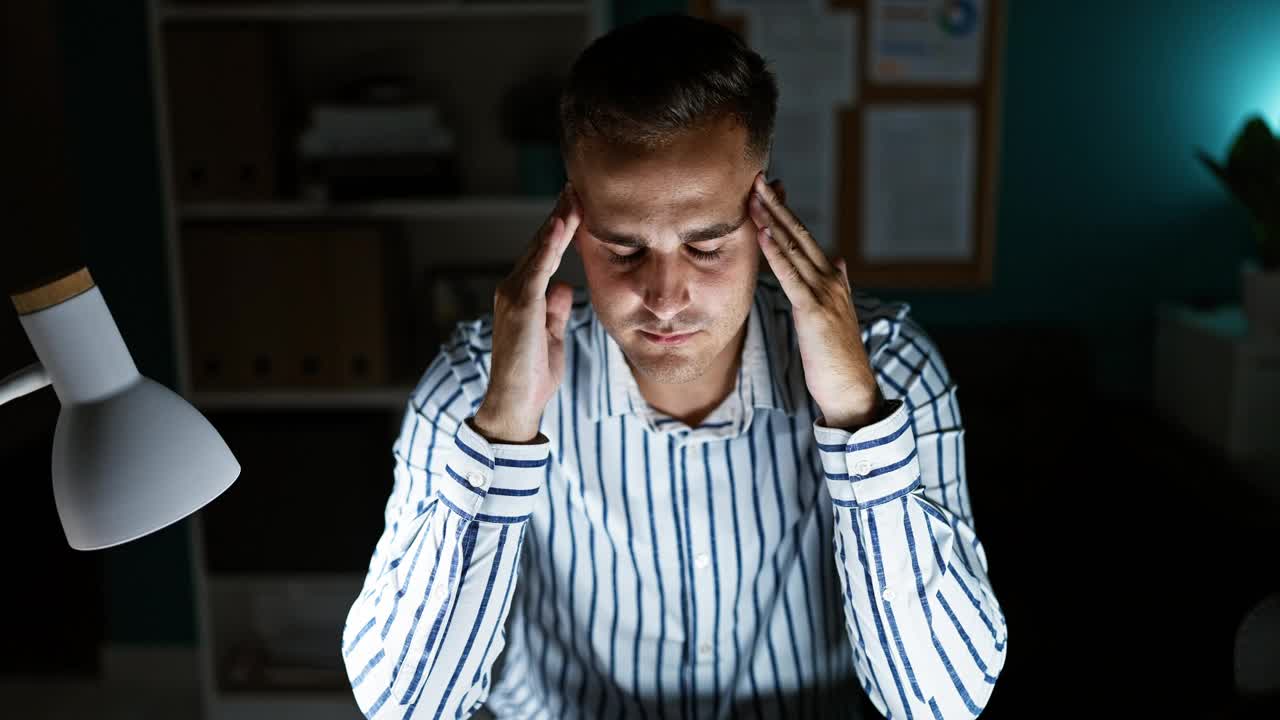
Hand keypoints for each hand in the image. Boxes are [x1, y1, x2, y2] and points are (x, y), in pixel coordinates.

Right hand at [472, 183, 581, 442]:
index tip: (580, 202)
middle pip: (541, 243)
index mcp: (523, 295)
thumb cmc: (533, 375)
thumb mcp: (552, 335)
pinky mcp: (519, 306)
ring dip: (558, 220)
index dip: (562, 226)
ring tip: (575, 193)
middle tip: (579, 184)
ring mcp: (513, 296)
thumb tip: (564, 287)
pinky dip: (549, 245)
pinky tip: (563, 224)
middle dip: (561, 213)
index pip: (546, 252)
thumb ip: (555, 309)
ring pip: (539, 249)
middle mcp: (513, 289)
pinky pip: (537, 268)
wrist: (516, 405)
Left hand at [748, 172, 882, 428]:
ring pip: (795, 248)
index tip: (768, 191)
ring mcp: (824, 294)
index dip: (786, 213)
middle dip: (777, 205)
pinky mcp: (814, 312)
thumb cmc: (838, 359)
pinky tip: (763, 233)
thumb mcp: (835, 316)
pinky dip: (776, 253)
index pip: (806, 239)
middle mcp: (830, 280)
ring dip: (773, 220)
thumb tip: (838, 261)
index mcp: (832, 280)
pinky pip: (791, 276)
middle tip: (757, 178)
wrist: (852, 392)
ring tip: (754, 196)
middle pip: (800, 234)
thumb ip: (836, 287)